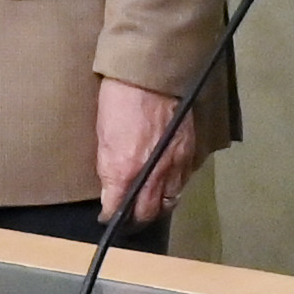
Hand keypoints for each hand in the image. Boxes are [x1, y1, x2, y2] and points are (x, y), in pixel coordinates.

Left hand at [94, 71, 204, 228]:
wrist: (150, 75)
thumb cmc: (119, 101)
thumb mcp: (103, 137)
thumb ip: (109, 169)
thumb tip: (111, 190)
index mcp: (126, 169)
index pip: (120, 207)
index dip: (113, 216)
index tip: (108, 217)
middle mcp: (154, 172)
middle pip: (150, 211)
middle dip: (139, 218)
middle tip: (130, 217)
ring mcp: (176, 163)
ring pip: (171, 200)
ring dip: (159, 206)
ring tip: (150, 204)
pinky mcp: (189, 152)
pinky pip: (183, 181)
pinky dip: (174, 188)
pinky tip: (166, 183)